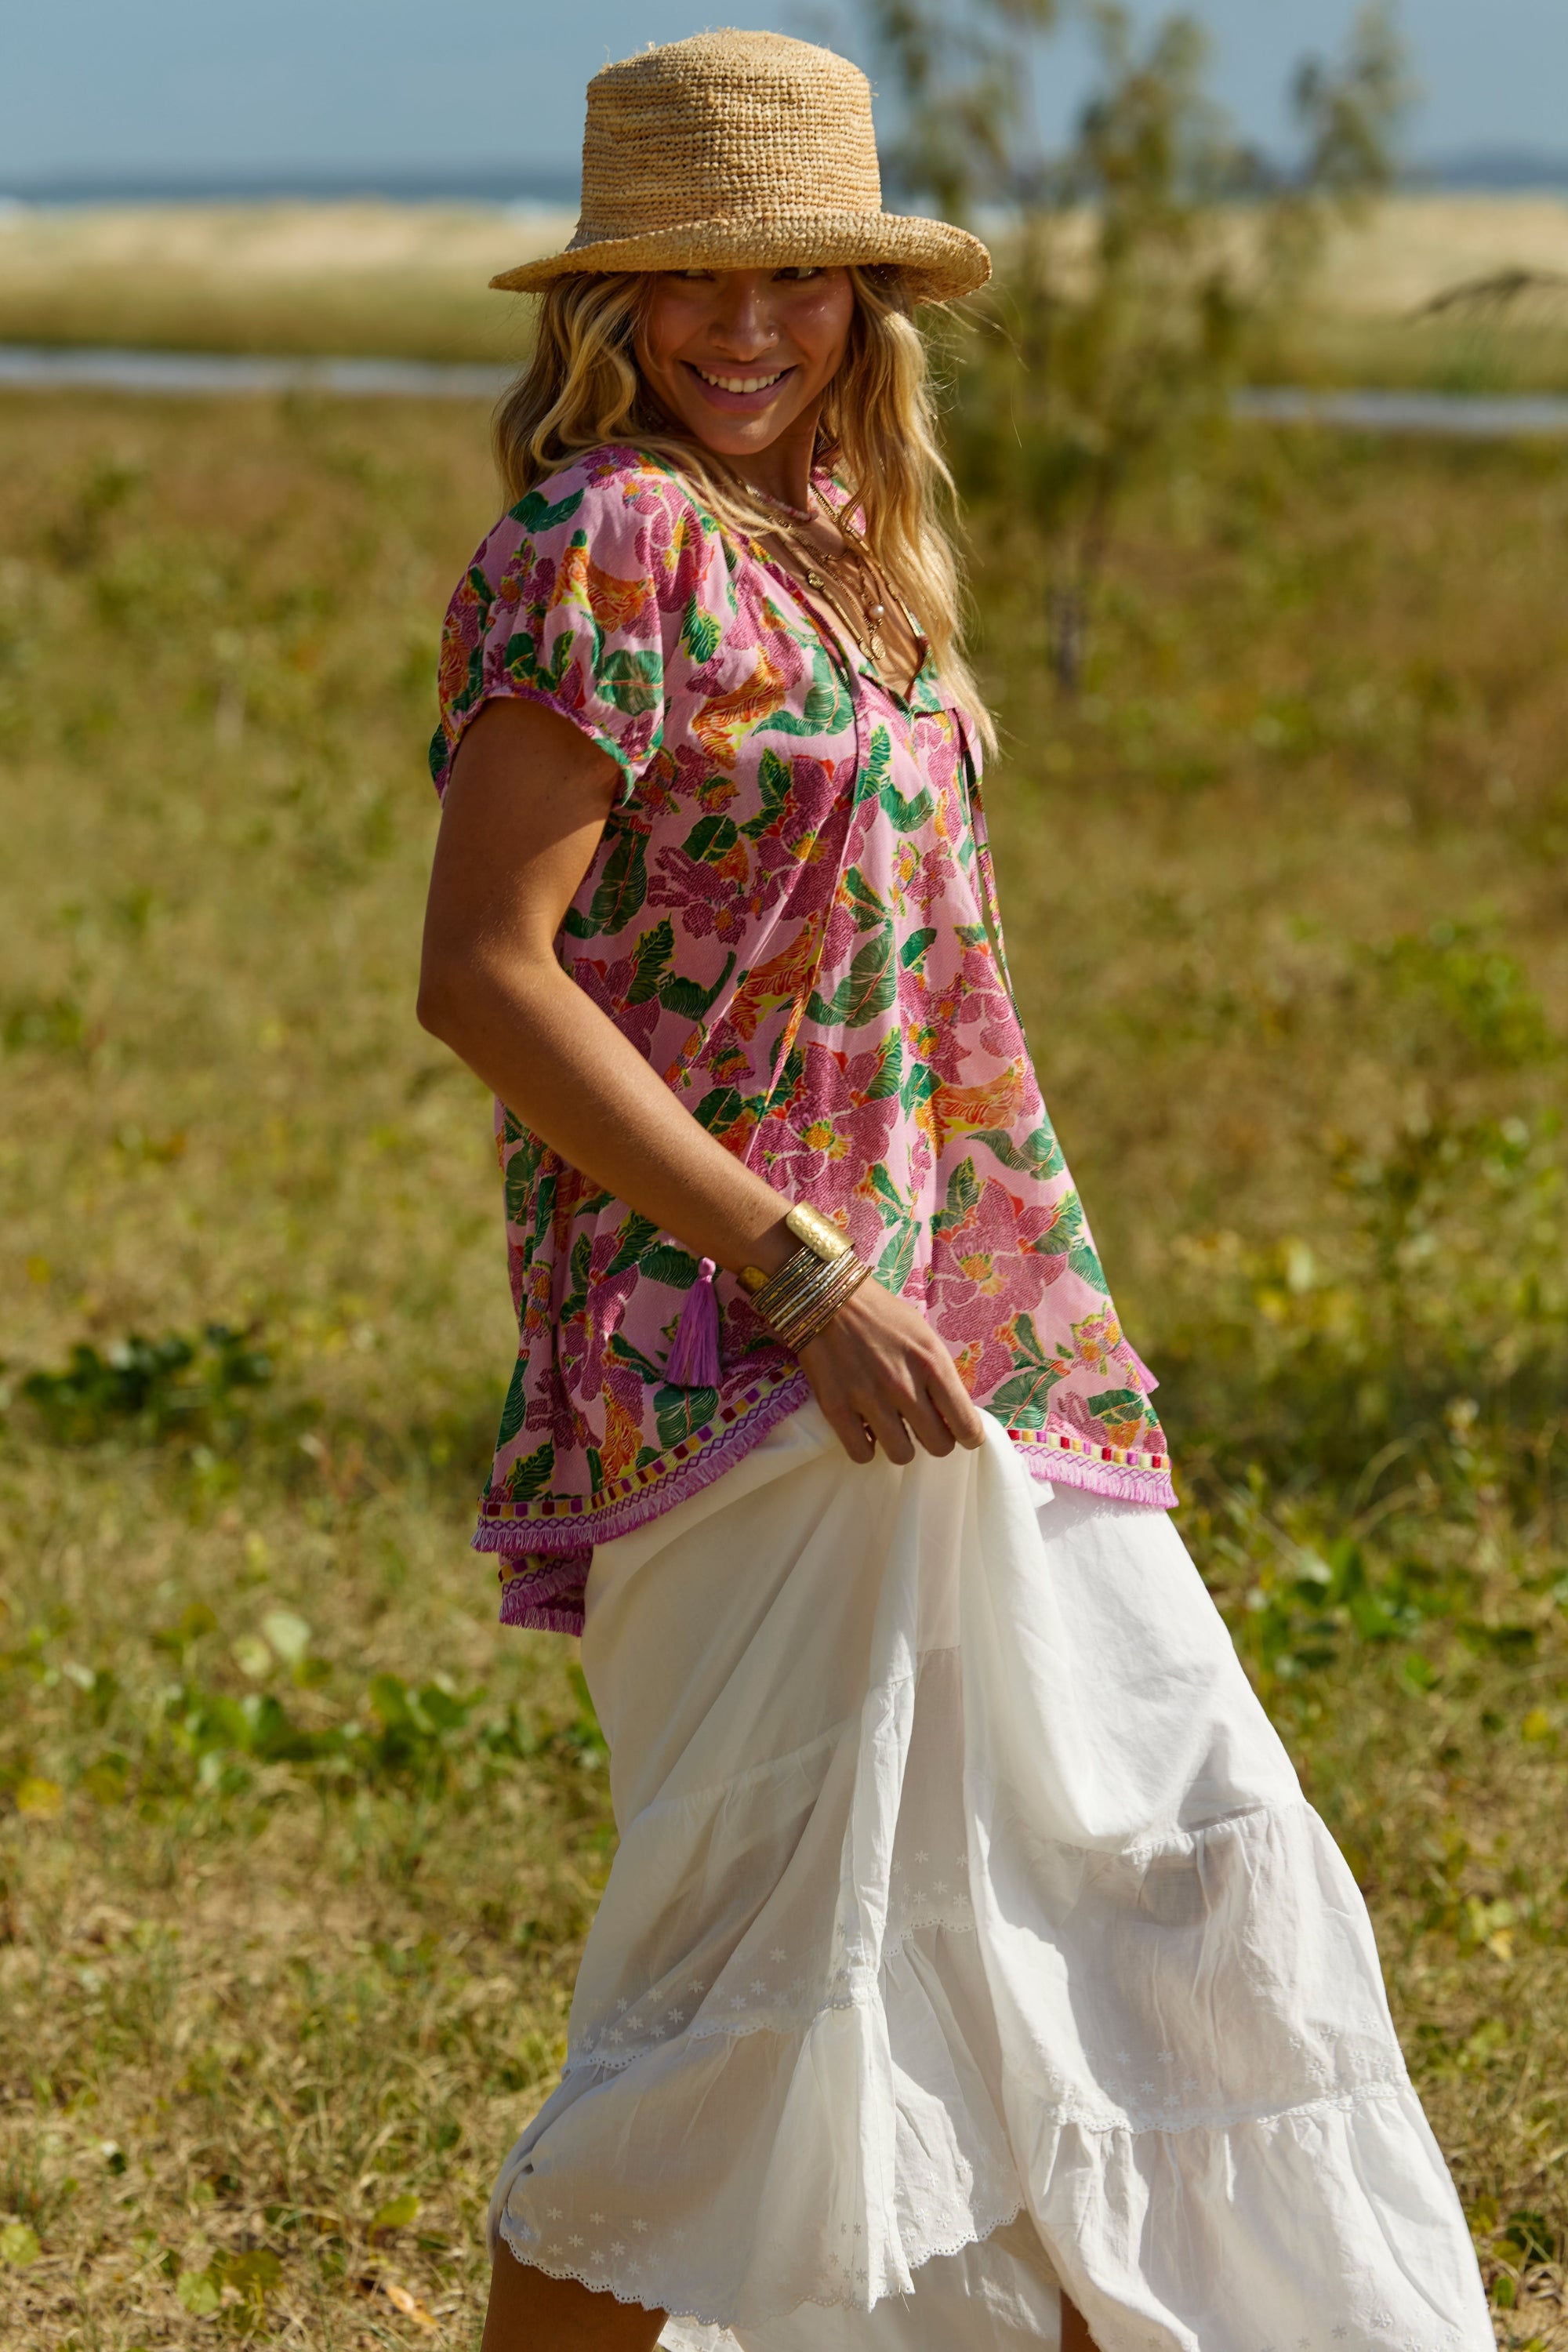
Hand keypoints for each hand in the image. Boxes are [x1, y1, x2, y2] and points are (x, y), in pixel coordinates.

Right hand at [795, 1277, 987, 1465]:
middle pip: (938, 1446)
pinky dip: (866, 1447)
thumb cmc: (881, 1314)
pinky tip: (865, 1430)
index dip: (968, 1436)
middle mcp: (904, 1385)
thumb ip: (940, 1374)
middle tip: (924, 1428)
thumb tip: (952, 1413)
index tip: (961, 1434)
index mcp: (932, 1364)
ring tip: (893, 1428)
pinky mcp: (836, 1408)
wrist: (827, 1297)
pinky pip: (861, 1453)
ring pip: (901, 1455)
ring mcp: (869, 1399)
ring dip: (901, 1445)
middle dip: (935, 1440)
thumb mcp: (924, 1336)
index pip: (966, 1424)